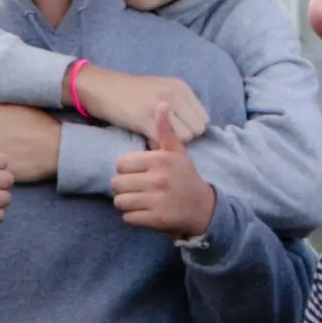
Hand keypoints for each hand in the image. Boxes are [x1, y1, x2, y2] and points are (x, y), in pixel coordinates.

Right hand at [73, 66, 207, 144]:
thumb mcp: (163, 90)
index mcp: (181, 88)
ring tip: (156, 136)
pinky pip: (162, 140)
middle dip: (184, 137)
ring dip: (171, 142)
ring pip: (184, 137)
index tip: (176, 129)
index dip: (191, 128)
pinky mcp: (144, 118)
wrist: (103, 87)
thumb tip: (194, 127)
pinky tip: (147, 139)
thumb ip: (181, 104)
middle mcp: (174, 94)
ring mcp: (160, 106)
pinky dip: (157, 145)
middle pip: (196, 130)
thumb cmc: (132, 92)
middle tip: (166, 135)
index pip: (203, 118)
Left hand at [111, 105, 216, 239]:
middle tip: (137, 189)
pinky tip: (144, 212)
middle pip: (117, 184)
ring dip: (126, 203)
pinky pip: (128, 218)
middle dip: (124, 187)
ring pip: (120, 202)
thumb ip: (165, 130)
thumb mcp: (177, 153)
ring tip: (139, 200)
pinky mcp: (156, 219)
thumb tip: (161, 103)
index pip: (121, 164)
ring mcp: (157, 201)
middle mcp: (158, 179)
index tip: (138, 173)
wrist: (204, 208)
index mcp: (160, 160)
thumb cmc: (185, 177)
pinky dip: (133, 217)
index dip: (126, 170)